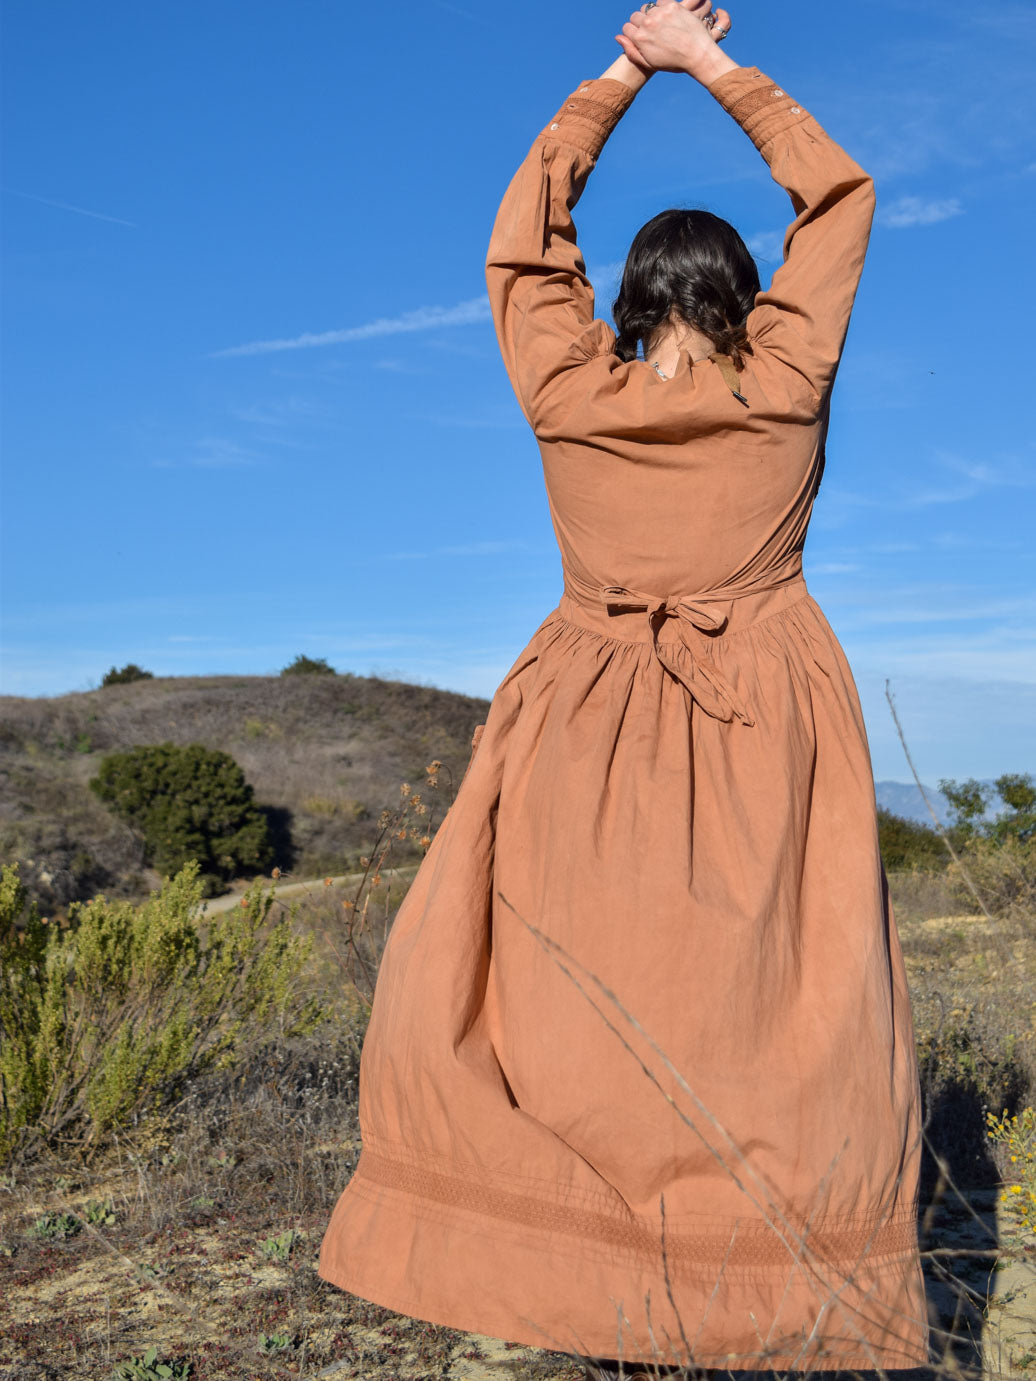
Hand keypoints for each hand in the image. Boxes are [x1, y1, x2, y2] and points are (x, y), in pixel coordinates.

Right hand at [615, 0, 732, 79]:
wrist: (697, 54)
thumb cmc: (673, 62)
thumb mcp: (649, 62)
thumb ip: (631, 51)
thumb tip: (618, 37)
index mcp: (639, 39)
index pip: (626, 28)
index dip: (633, 33)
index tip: (642, 37)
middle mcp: (647, 24)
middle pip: (635, 16)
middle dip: (641, 23)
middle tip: (653, 31)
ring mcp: (659, 14)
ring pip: (648, 8)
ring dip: (652, 15)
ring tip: (663, 25)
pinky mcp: (672, 6)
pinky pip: (660, 1)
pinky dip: (662, 7)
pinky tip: (669, 17)